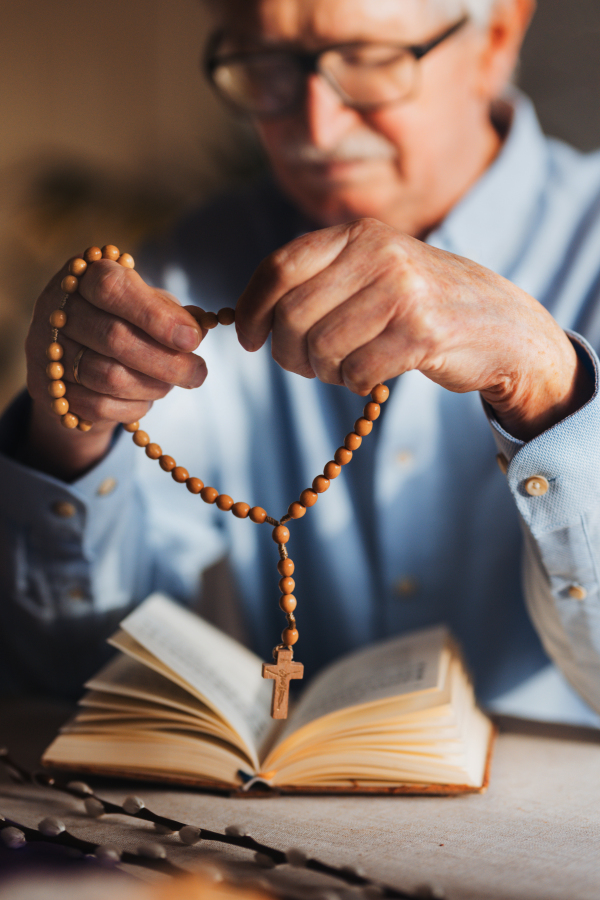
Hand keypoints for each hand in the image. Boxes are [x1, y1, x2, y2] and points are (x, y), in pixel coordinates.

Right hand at [25, 259, 206, 478]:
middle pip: (113, 338)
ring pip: (108, 377)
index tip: (192, 339)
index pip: (112, 288)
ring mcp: (47, 350)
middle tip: (198, 373)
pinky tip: (145, 399)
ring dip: (152, 386)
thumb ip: (174, 313)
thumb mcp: (150, 305)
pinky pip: (98, 406)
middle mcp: (57, 309)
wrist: (79, 356)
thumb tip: (198, 327)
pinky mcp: (47, 389)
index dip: (155, 315)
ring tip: (171, 384)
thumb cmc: (125, 320)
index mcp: (84, 275)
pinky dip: (132, 407)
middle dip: (166, 361)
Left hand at [236, 218, 592, 440]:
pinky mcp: (422, 334)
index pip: (280, 268)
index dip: (251, 308)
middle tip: (303, 365)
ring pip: (322, 349)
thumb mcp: (372, 269)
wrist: (500, 324)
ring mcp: (402, 293)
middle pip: (292, 315)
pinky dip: (355, 384)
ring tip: (345, 367)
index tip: (248, 338)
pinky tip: (372, 375)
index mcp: (358, 234)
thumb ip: (320, 278)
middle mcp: (379, 255)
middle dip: (286, 353)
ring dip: (324, 372)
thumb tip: (248, 314)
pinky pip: (356, 373)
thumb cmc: (420, 303)